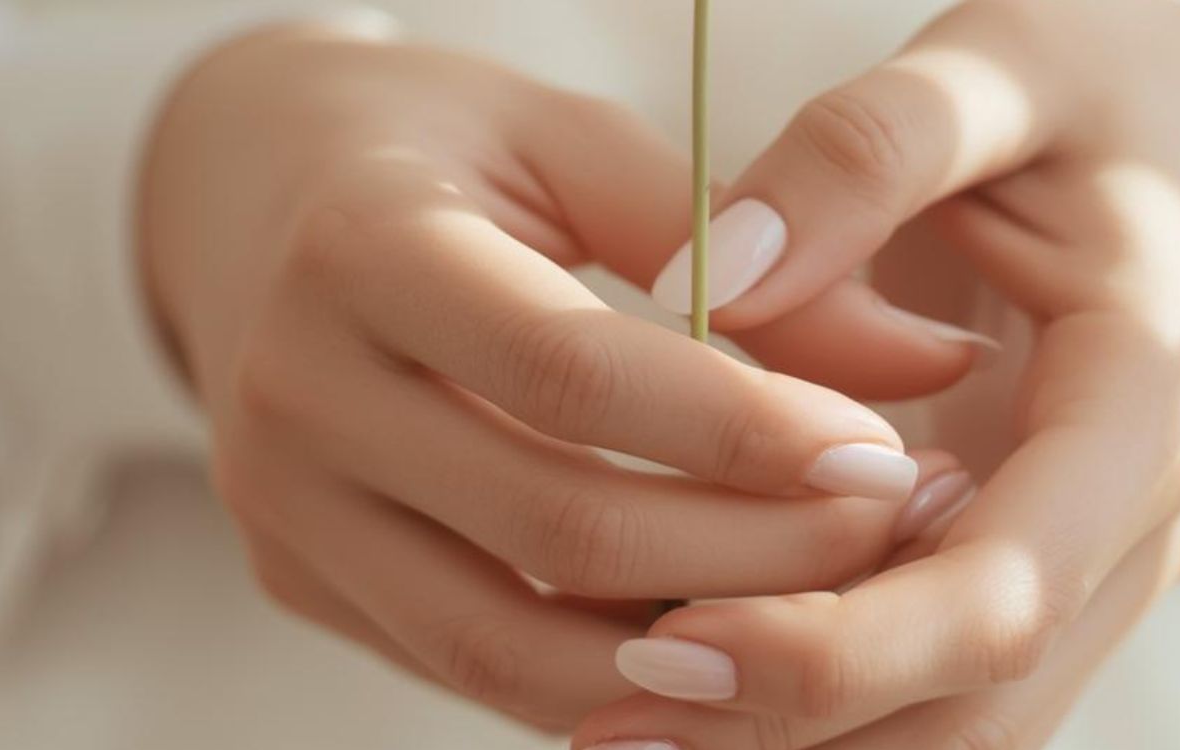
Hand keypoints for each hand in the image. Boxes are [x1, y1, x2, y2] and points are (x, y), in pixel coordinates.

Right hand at [138, 24, 965, 729]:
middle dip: (753, 554)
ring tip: (832, 608)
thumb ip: (736, 248)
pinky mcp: (299, 575)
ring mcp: (283, 508)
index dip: (739, 430)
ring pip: (507, 645)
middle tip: (893, 529)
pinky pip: (474, 664)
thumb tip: (929, 365)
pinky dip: (610, 674)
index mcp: (361, 248)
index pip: (566, 371)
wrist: (250, 194)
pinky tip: (723, 636)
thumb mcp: (572, 146)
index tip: (882, 452)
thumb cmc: (437, 145)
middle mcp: (296, 396)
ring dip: (694, 650)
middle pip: (553, 527)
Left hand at [574, 0, 1179, 745]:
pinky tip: (707, 679)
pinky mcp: (1058, 567)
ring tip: (626, 722)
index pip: (1005, 590)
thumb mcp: (1000, 65)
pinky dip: (834, 703)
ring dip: (801, 741)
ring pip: (967, 719)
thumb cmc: (1105, 97)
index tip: (667, 648)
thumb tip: (706, 279)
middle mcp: (1147, 517)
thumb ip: (862, 153)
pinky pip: (951, 679)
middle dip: (794, 723)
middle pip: (981, 692)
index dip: (839, 649)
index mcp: (1145, 400)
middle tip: (609, 715)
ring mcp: (1110, 561)